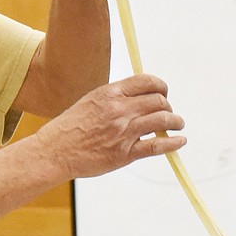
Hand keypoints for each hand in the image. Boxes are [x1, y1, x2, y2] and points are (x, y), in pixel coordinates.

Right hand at [38, 74, 185, 178]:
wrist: (55, 151)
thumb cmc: (69, 128)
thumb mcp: (90, 101)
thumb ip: (114, 98)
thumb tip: (137, 97)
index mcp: (110, 93)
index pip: (147, 82)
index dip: (161, 87)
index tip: (164, 93)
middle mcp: (119, 110)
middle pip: (158, 101)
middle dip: (168, 106)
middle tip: (169, 113)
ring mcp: (123, 132)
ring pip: (162, 120)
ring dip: (175, 121)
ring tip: (178, 124)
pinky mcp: (125, 154)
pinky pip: (157, 146)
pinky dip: (173, 143)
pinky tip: (180, 141)